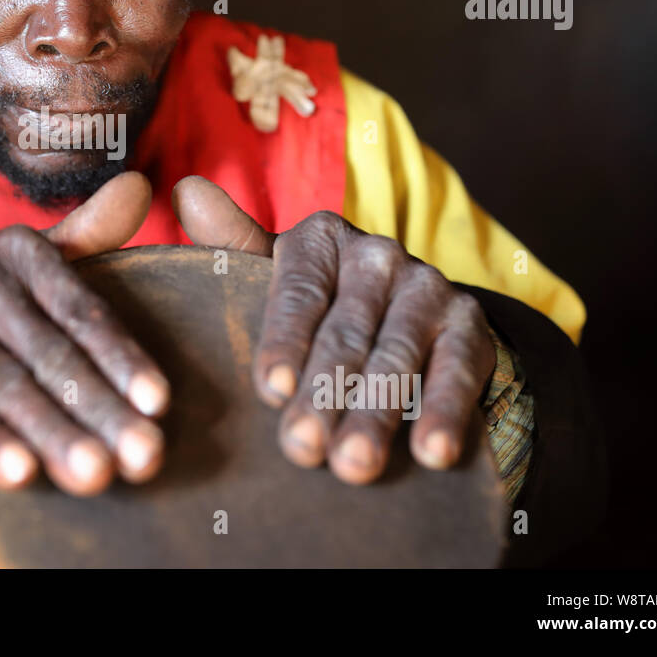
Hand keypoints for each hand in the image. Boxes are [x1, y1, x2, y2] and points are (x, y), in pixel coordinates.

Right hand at [0, 172, 169, 495]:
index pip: (81, 311)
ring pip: (5, 383)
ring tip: (94, 475)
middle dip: (101, 409)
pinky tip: (19, 474)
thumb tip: (142, 186)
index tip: (158, 404)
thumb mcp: (21, 261)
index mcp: (19, 249)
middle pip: (50, 353)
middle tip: (145, 456)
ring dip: (52, 433)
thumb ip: (85, 234)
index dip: (122, 358)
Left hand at [172, 176, 494, 484]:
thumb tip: (186, 192)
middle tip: (301, 449)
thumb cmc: (319, 303)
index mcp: (321, 238)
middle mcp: (379, 254)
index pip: (299, 293)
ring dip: (376, 414)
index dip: (285, 342)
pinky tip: (431, 453)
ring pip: (397, 356)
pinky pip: (458, 372)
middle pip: (346, 332)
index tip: (270, 391)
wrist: (409, 315)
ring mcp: (429, 287)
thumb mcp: (275, 276)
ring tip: (353, 464)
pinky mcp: (470, 327)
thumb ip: (231, 244)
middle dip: (323, 395)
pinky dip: (445, 412)